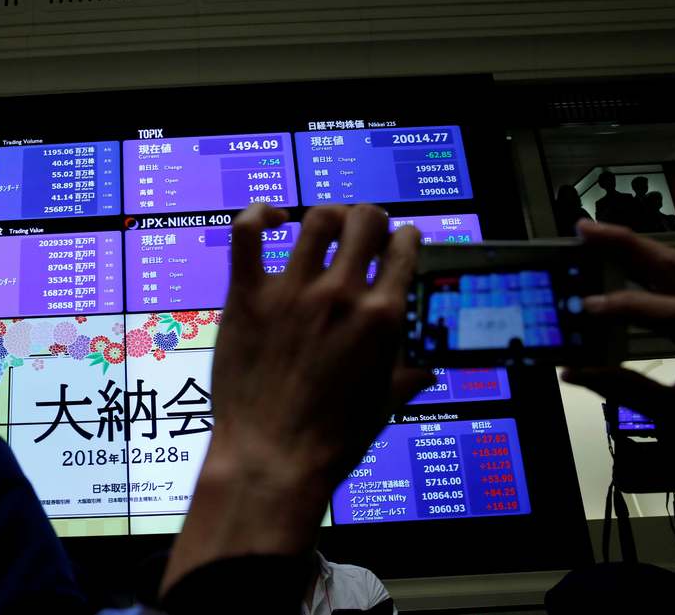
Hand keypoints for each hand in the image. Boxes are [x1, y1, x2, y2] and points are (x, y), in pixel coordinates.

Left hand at [211, 203, 432, 489]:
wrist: (271, 459)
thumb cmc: (330, 441)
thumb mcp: (382, 406)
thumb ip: (406, 377)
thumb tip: (426, 372)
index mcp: (381, 319)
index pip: (404, 248)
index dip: (403, 238)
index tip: (396, 243)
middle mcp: (341, 296)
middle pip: (365, 221)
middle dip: (369, 220)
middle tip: (361, 234)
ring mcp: (292, 292)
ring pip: (317, 220)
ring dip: (327, 218)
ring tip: (324, 228)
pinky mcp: (248, 296)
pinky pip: (249, 233)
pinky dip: (260, 215)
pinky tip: (273, 220)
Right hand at [563, 221, 674, 454]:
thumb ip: (630, 391)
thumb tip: (576, 371)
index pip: (674, 312)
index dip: (627, 306)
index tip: (586, 306)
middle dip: (628, 245)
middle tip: (584, 230)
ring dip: (639, 249)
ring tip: (599, 237)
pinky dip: (653, 266)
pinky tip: (628, 260)